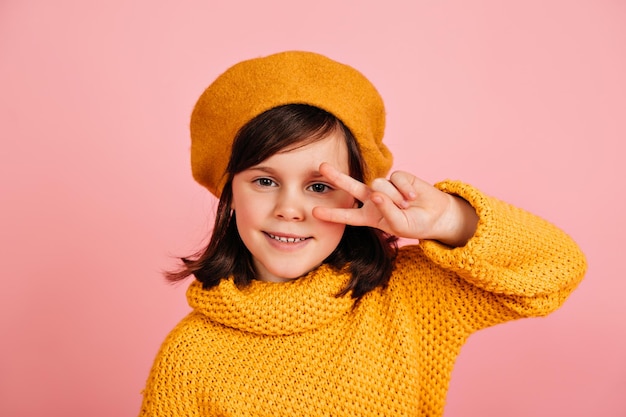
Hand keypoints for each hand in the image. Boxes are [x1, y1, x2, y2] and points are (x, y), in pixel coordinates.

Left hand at [312, 163, 477, 246]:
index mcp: (369, 216)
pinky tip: (414, 196)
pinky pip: (396, 179)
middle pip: (351, 187)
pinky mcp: (398, 177)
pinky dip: (407, 190)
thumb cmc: (416, 225)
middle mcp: (373, 199)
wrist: (436, 215)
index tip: (315, 212)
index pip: (347, 215)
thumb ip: (386, 212)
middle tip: (322, 167)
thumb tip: (376, 193)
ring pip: (380, 185)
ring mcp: (385, 187)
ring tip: (407, 205)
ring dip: (396, 197)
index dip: (332, 214)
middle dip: (337, 177)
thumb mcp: (400, 226)